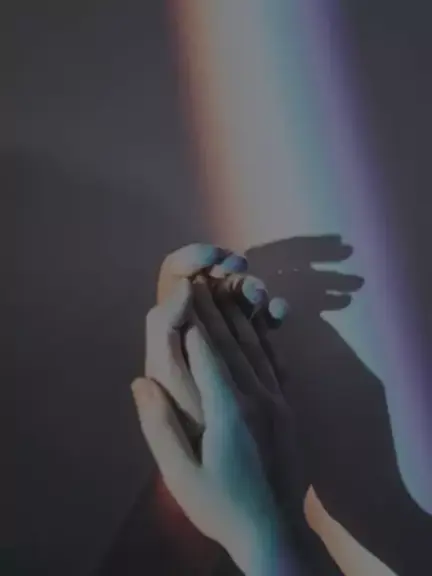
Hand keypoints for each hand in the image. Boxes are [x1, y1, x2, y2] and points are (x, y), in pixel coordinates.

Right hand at [133, 278, 299, 574]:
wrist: (275, 531)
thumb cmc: (220, 507)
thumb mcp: (182, 477)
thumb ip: (160, 428)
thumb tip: (141, 381)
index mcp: (228, 410)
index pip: (208, 353)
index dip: (194, 319)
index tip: (184, 289)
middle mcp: (255, 396)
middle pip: (231, 343)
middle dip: (214, 308)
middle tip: (201, 278)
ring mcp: (276, 400)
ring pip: (255, 348)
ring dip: (238, 316)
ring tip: (226, 288)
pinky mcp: (287, 407)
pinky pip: (274, 363)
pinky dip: (263, 338)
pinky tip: (260, 323)